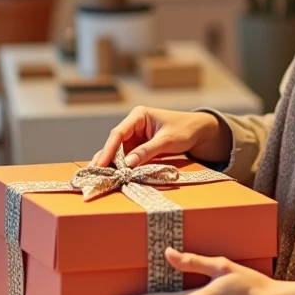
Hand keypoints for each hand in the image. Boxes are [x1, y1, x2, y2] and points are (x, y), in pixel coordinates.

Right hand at [91, 106, 231, 167]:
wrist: (198, 132)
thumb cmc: (185, 130)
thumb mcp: (167, 140)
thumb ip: (147, 151)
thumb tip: (128, 164)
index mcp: (138, 116)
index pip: (118, 133)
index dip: (108, 149)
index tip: (101, 164)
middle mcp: (134, 125)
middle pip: (115, 143)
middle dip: (106, 158)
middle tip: (96, 174)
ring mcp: (135, 137)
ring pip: (119, 152)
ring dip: (113, 165)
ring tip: (101, 178)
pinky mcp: (139, 147)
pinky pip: (128, 157)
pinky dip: (122, 167)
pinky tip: (114, 176)